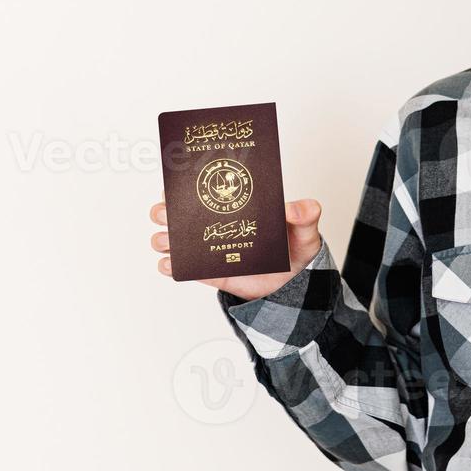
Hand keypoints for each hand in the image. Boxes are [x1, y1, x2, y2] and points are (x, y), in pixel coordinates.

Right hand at [149, 198, 323, 300]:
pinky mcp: (212, 273)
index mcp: (236, 206)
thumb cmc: (296, 250)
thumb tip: (301, 208)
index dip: (185, 185)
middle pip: (182, 214)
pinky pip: (187, 270)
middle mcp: (218, 224)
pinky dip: (173, 266)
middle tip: (164, 212)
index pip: (206, 190)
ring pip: (178, 241)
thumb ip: (306, 216)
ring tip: (165, 240)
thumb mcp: (305, 230)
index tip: (174, 184)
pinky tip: (169, 263)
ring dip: (165, 238)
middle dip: (166, 211)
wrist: (293, 286)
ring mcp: (211, 249)